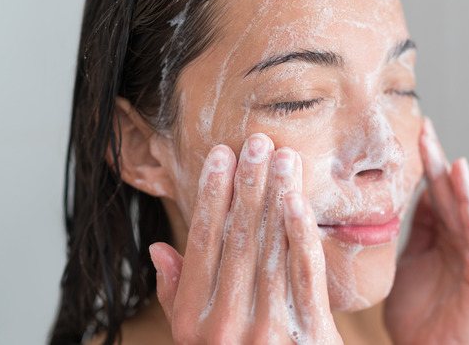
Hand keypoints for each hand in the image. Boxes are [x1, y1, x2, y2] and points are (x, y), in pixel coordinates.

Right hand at [149, 134, 342, 343]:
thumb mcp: (194, 339)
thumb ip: (178, 296)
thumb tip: (160, 249)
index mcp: (193, 323)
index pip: (202, 245)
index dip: (211, 197)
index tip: (221, 157)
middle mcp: (224, 326)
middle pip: (238, 240)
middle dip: (248, 186)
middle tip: (257, 142)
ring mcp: (267, 332)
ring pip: (271, 250)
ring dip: (277, 198)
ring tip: (283, 158)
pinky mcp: (309, 337)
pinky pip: (304, 276)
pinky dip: (302, 235)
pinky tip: (299, 202)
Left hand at [384, 118, 468, 344]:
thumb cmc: (418, 319)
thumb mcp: (409, 263)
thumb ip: (417, 230)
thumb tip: (416, 193)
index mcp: (450, 239)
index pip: (438, 194)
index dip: (428, 165)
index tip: (416, 134)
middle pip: (452, 196)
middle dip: (439, 163)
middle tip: (424, 129)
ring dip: (458, 184)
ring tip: (447, 156)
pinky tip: (465, 190)